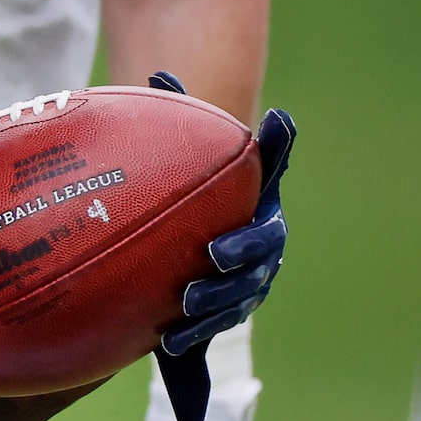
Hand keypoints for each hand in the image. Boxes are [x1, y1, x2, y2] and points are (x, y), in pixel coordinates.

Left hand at [154, 90, 293, 420]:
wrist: (201, 230)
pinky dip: (194, 341)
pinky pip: (214, 332)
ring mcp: (246, 288)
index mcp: (260, 213)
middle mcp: (261, 253)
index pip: (263, 221)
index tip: (220, 244)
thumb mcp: (196, 153)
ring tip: (182, 313)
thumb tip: (158, 73)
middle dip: (235, 266)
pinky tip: (165, 346)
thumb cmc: (199, 185)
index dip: (247, 234)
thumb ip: (183, 115)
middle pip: (256, 266)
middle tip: (205, 268)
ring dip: (211, 312)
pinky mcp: (224, 317)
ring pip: (237, 304)